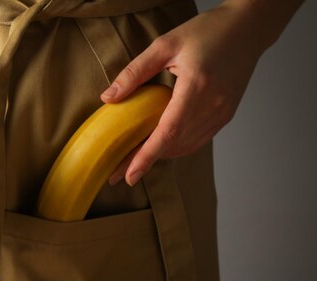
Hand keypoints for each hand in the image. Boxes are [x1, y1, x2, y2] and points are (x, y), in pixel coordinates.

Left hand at [102, 1, 268, 185]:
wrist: (247, 29)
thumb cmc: (206, 32)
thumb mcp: (164, 45)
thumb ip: (134, 72)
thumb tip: (107, 98)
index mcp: (197, 86)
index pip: (168, 132)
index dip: (146, 157)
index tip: (129, 176)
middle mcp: (213, 105)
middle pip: (174, 144)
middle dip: (144, 161)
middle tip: (118, 174)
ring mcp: (222, 113)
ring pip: (185, 146)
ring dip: (159, 156)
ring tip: (132, 163)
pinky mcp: (225, 116)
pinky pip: (197, 140)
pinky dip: (176, 147)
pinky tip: (159, 147)